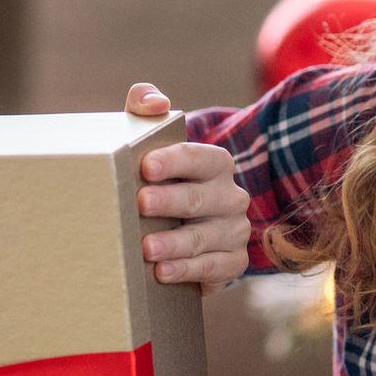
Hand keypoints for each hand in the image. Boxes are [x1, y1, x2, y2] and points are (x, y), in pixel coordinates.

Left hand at [125, 84, 249, 293]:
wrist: (179, 226)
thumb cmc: (160, 177)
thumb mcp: (151, 138)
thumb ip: (146, 105)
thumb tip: (154, 103)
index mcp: (215, 163)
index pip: (198, 157)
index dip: (173, 161)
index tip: (146, 166)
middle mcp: (231, 195)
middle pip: (199, 198)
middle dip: (169, 201)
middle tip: (140, 204)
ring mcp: (234, 230)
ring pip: (204, 237)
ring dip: (174, 244)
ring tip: (146, 248)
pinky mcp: (233, 262)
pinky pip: (213, 267)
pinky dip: (187, 270)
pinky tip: (163, 273)